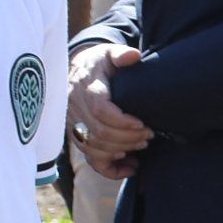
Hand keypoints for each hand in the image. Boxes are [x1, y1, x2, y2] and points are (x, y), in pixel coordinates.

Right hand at [71, 45, 152, 175]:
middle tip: (149, 135)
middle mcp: (75, 107)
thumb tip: (134, 56)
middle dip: (127, 138)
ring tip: (142, 145)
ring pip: (94, 148)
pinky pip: (90, 159)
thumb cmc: (100, 64)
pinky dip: (110, 168)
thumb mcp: (109, 53)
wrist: (79, 71)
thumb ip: (121, 55)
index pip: (100, 110)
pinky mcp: (77, 137)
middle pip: (98, 132)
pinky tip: (131, 166)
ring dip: (121, 150)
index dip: (123, 122)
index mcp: (85, 87)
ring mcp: (73, 125)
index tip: (143, 123)